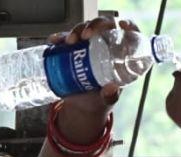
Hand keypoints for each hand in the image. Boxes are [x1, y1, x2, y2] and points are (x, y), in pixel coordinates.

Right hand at [46, 18, 139, 139]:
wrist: (81, 107)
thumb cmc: (100, 100)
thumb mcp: (107, 100)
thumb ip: (110, 96)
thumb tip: (111, 88)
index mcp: (118, 55)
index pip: (125, 34)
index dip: (126, 26)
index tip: (121, 25)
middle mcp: (103, 46)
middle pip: (103, 26)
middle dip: (94, 25)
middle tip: (86, 35)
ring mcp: (87, 46)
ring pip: (84, 29)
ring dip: (76, 30)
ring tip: (70, 41)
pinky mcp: (71, 50)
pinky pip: (65, 39)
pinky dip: (59, 38)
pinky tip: (54, 41)